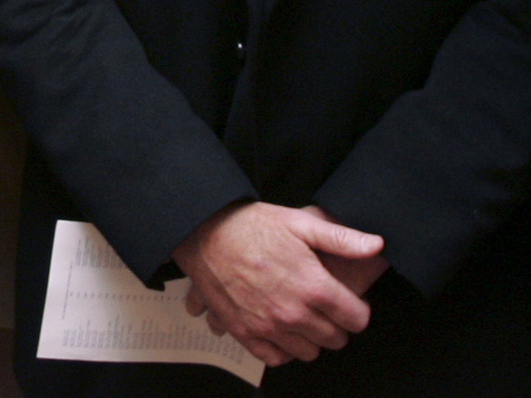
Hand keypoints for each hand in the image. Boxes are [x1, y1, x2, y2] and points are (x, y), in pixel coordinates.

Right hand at [173, 201, 382, 366]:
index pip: (358, 319)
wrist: (203, 231)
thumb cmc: (252, 226)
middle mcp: (294, 312)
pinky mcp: (244, 331)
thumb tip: (377, 245)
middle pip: (336, 339)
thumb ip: (341, 238)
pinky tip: (280, 330)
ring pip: (309, 352)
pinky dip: (281, 349)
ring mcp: (268, 326)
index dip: (357, 309)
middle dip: (336, 324)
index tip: (347, 301)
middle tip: (322, 306)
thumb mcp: (300, 222)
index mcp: (313, 286)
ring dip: (309, 338)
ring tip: (300, 317)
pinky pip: (275, 358)